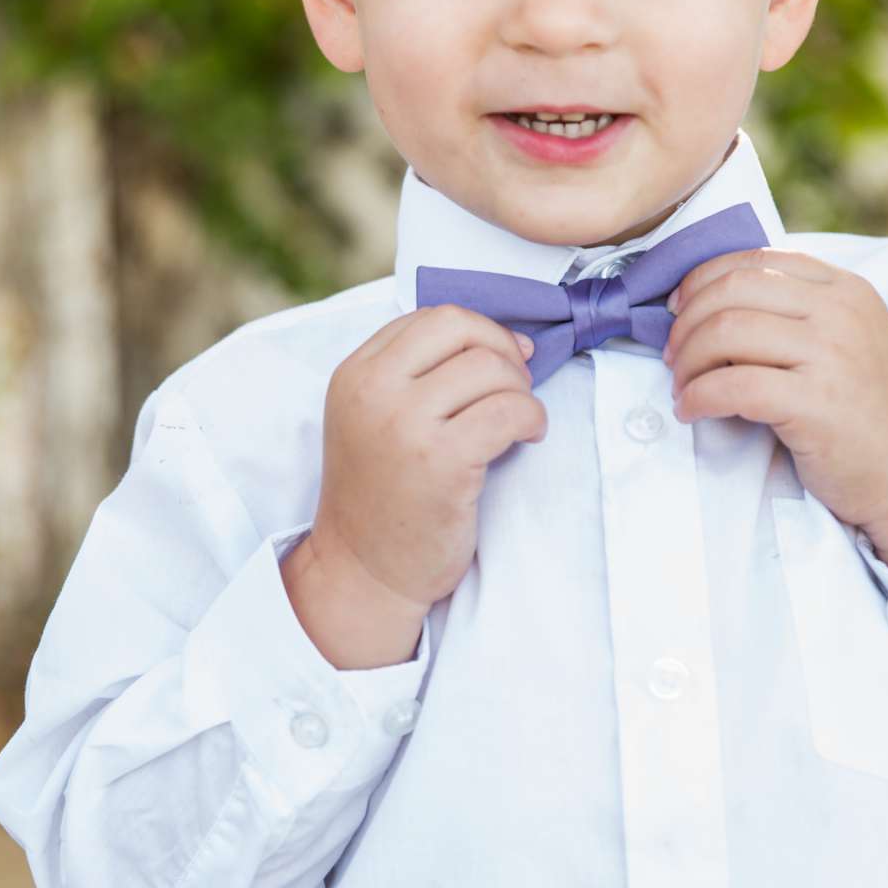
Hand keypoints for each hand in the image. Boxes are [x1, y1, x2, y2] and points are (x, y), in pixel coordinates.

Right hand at [308, 304, 547, 616]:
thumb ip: (418, 375)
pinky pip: (509, 411)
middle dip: (502, 350)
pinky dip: (532, 418)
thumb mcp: (373, 419)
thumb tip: (509, 340)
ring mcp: (405, 425)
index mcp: (354, 375)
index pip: (429, 317)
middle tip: (514, 387)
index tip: (501, 359)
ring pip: (490, 368)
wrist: (363, 570)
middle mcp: (373, 392)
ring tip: (518, 421)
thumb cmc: (381, 496)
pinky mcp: (442, 461)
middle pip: (460, 329)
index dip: (478, 331)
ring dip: (520, 390)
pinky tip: (527, 437)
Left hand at [663, 249, 887, 564]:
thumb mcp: (847, 340)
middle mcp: (841, 312)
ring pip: (726, 332)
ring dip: (687, 361)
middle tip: (673, 355)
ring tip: (682, 386)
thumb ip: (798, 312)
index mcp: (846, 289)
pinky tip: (691, 410)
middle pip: (734, 291)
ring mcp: (832, 355)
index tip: (678, 308)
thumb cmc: (866, 412)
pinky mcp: (816, 403)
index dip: (703, 279)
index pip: (757, 260)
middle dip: (687, 322)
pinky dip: (698, 397)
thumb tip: (711, 301)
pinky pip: (732, 385)